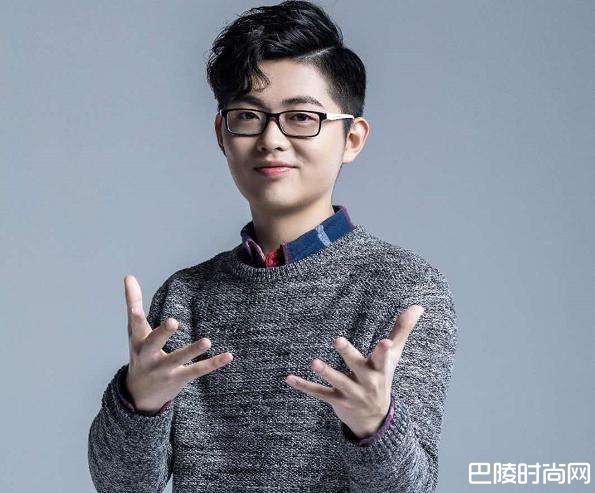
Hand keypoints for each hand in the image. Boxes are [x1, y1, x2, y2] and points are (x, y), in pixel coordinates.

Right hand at [123, 275, 233, 413]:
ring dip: (192, 351)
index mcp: (138, 341)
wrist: (139, 396)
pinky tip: (228, 356)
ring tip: (207, 340)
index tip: (134, 306)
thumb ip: (133, 303)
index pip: (135, 324)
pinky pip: (198, 370)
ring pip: (178, 359)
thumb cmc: (140, 354)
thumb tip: (128, 275)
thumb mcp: (135, 331)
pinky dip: (213, 363)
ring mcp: (164, 369)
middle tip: (173, 321)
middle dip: (163, 333)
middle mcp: (148, 356)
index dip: (134, 313)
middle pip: (154, 343)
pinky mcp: (179, 379)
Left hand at [285, 304, 424, 437]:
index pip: (384, 358)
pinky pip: (319, 394)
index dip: (384, 351)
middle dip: (348, 354)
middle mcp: (366, 382)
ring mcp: (351, 393)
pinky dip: (304, 386)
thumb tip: (419, 306)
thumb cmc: (383, 378)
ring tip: (313, 361)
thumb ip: (402, 330)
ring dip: (326, 372)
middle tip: (337, 339)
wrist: (376, 419)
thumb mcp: (394, 356)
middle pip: (357, 367)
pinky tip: (289, 378)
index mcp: (380, 369)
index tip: (385, 342)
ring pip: (337, 382)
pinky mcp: (336, 402)